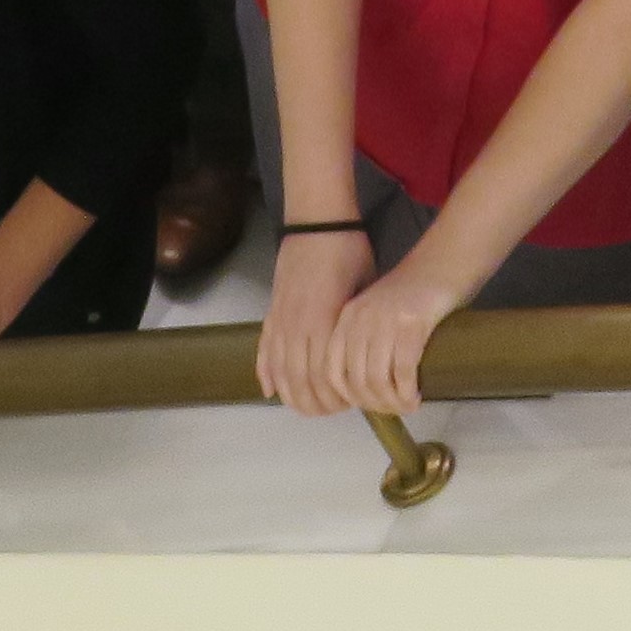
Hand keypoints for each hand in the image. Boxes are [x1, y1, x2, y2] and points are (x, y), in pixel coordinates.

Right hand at [256, 228, 375, 414]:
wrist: (317, 222)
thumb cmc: (349, 252)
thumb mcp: (364, 290)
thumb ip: (356, 325)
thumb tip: (366, 355)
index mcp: (324, 322)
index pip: (324, 376)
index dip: (336, 396)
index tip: (351, 402)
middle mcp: (298, 326)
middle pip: (301, 381)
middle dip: (317, 402)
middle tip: (334, 409)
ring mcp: (281, 320)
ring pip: (280, 372)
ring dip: (293, 394)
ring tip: (308, 405)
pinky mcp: (272, 312)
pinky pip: (264, 350)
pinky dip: (266, 373)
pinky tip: (271, 390)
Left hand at [315, 262, 461, 418]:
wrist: (443, 263)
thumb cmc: (413, 294)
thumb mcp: (376, 313)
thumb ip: (363, 341)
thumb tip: (363, 389)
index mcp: (348, 319)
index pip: (332, 371)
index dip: (348, 396)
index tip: (369, 405)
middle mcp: (361, 320)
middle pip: (356, 381)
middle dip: (376, 404)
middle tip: (394, 409)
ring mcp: (385, 321)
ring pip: (378, 380)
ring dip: (393, 402)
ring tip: (407, 406)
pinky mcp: (411, 324)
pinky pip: (403, 371)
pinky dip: (408, 391)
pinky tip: (417, 397)